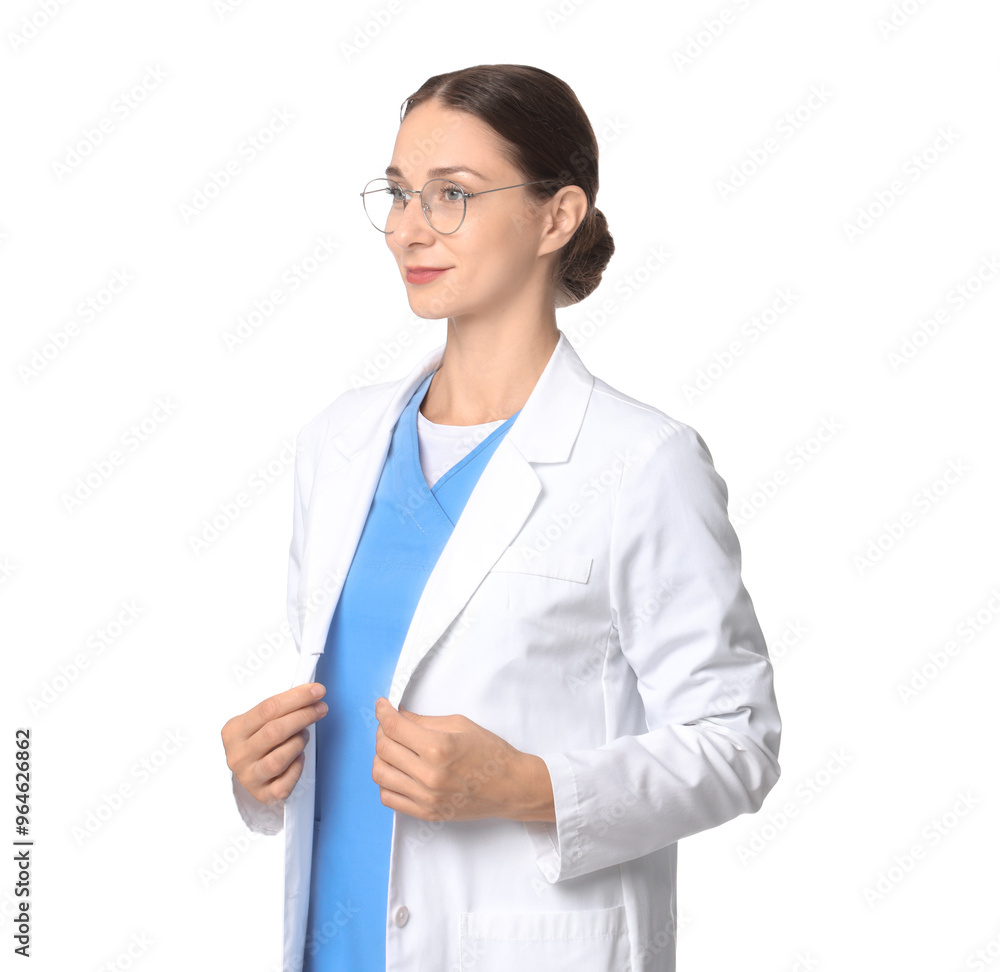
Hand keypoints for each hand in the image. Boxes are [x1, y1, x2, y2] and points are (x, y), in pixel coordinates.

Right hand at [222, 683, 327, 804]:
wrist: (249, 772)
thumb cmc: (259, 740)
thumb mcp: (259, 721)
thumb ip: (279, 708)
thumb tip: (313, 694)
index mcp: (233, 731)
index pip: (268, 708)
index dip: (296, 698)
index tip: (318, 691)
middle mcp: (237, 755)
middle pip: (275, 731)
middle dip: (303, 716)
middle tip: (321, 708)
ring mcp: (248, 778)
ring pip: (279, 759)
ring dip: (298, 743)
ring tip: (304, 735)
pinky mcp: (262, 795)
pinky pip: (285, 783)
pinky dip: (297, 768)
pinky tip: (299, 757)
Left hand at [372, 697, 554, 822]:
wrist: (510, 787)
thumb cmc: (491, 753)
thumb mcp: (460, 725)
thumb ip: (424, 721)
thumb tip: (398, 715)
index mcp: (438, 748)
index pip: (394, 727)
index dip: (383, 712)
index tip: (381, 706)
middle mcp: (429, 775)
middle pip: (384, 748)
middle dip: (382, 731)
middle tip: (390, 724)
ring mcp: (426, 798)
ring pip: (380, 773)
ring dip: (381, 756)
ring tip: (393, 748)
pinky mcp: (426, 813)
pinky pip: (389, 797)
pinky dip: (385, 781)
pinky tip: (396, 770)